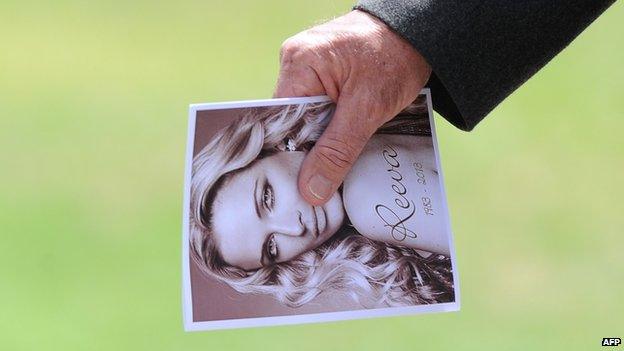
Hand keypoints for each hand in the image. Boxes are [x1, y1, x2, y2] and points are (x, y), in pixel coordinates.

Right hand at [274, 10, 430, 204]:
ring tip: (344, 149)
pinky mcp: (324, 70)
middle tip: (327, 176)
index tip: (303, 182)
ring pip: (308, 116)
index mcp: (299, 64)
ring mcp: (309, 65)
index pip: (280, 121)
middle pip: (292, 120)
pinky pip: (320, 106)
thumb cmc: (396, 57)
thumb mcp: (368, 109)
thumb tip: (310, 189)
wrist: (420, 31)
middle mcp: (297, 61)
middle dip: (312, 147)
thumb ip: (337, 151)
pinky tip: (349, 131)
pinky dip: (334, 123)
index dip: (290, 153)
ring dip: (326, 136)